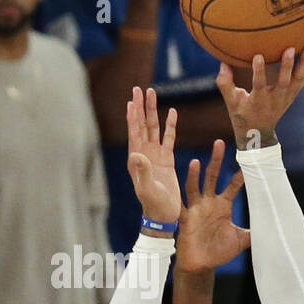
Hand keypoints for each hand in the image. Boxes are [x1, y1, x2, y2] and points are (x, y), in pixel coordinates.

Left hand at [127, 86, 180, 224]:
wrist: (163, 214)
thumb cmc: (152, 204)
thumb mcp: (146, 188)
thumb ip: (142, 171)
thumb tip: (136, 154)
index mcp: (135, 159)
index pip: (133, 132)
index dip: (132, 116)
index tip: (131, 100)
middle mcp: (143, 154)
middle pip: (142, 124)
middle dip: (141, 106)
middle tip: (140, 88)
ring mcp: (155, 155)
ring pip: (154, 128)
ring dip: (152, 111)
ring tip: (152, 93)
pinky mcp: (167, 159)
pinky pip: (168, 138)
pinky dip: (170, 125)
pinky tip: (172, 112)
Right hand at [176, 139, 249, 272]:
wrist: (201, 265)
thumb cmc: (219, 252)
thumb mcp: (240, 241)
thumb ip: (254, 232)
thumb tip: (272, 229)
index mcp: (223, 206)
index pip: (232, 186)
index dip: (240, 175)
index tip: (248, 162)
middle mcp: (209, 203)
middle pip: (212, 177)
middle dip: (216, 161)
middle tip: (220, 143)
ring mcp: (196, 209)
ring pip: (194, 187)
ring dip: (195, 175)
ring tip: (197, 161)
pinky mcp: (186, 219)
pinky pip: (182, 206)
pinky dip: (180, 197)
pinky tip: (176, 190)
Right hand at [216, 46, 303, 149]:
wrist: (259, 132)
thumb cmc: (242, 114)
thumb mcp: (231, 102)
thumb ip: (225, 83)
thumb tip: (223, 63)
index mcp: (258, 101)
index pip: (259, 85)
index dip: (259, 71)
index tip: (258, 56)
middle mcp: (275, 99)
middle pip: (284, 82)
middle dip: (287, 66)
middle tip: (290, 49)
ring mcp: (287, 97)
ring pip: (299, 79)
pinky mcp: (293, 94)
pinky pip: (303, 78)